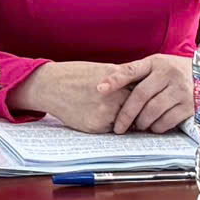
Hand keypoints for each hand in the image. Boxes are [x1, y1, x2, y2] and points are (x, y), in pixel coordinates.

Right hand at [15, 58, 148, 132]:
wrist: (51, 85)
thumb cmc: (76, 75)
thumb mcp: (102, 70)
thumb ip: (122, 80)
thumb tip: (143, 91)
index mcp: (118, 79)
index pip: (143, 92)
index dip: (145, 97)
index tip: (148, 100)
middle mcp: (115, 96)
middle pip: (139, 109)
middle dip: (138, 111)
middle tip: (137, 113)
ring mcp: (106, 112)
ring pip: (127, 121)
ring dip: (125, 120)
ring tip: (111, 114)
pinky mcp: (97, 126)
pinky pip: (111, 129)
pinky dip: (109, 125)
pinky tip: (97, 116)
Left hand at [106, 52, 194, 134]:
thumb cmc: (174, 71)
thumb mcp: (156, 65)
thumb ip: (137, 73)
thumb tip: (108, 85)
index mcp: (155, 62)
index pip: (131, 70)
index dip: (114, 80)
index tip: (100, 89)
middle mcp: (168, 74)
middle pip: (140, 96)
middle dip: (126, 114)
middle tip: (118, 127)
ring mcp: (180, 90)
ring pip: (153, 111)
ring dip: (142, 122)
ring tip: (137, 126)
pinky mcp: (190, 105)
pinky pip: (168, 121)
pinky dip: (157, 127)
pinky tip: (153, 127)